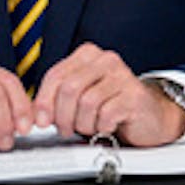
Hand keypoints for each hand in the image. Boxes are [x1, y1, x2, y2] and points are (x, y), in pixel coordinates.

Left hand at [33, 43, 184, 146]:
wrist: (149, 115)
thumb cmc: (111, 105)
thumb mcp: (81, 98)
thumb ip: (58, 99)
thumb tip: (35, 114)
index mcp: (88, 55)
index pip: (56, 75)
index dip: (44, 101)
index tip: (40, 120)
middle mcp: (106, 60)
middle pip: (69, 89)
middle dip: (62, 117)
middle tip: (66, 130)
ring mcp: (122, 75)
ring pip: (86, 103)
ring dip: (83, 124)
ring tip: (90, 127)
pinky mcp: (134, 95)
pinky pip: (106, 114)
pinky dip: (102, 126)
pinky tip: (107, 125)